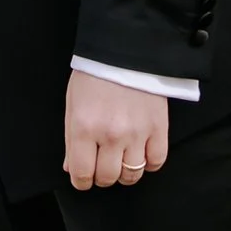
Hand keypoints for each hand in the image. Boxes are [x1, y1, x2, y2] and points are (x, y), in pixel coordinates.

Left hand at [63, 71, 167, 190]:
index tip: (83, 176)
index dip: (81, 181)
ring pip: (132, 174)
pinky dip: (148, 163)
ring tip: (121, 160)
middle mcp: (110, 135)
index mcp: (84, 128)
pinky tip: (140, 153)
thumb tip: (72, 168)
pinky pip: (156, 162)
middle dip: (101, 177)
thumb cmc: (95, 76)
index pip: (82, 174)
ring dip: (124, 173)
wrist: (125, 50)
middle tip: (101, 165)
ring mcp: (137, 133)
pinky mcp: (159, 128)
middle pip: (107, 178)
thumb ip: (72, 139)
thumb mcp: (73, 105)